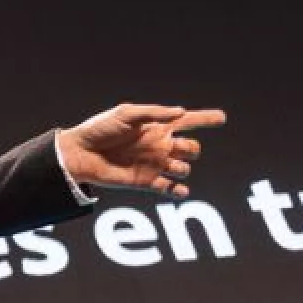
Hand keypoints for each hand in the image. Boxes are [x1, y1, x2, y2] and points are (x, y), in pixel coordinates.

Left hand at [57, 103, 226, 198]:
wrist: (80, 153)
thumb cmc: (100, 129)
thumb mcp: (125, 114)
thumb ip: (154, 113)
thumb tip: (181, 112)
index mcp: (157, 126)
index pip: (188, 122)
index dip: (206, 119)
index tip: (222, 118)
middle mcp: (160, 145)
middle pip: (192, 149)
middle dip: (191, 149)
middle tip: (174, 147)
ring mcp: (154, 165)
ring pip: (184, 168)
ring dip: (183, 167)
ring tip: (168, 164)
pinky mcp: (147, 182)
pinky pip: (171, 189)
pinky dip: (180, 191)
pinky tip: (180, 190)